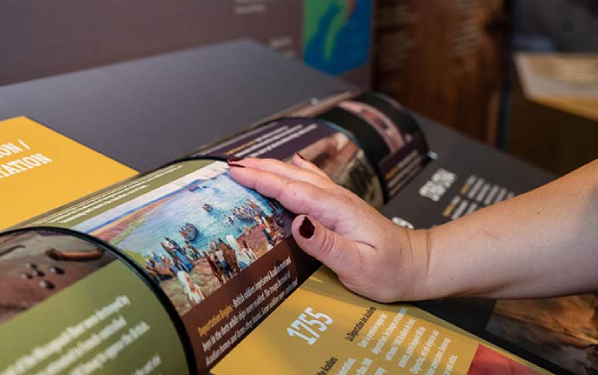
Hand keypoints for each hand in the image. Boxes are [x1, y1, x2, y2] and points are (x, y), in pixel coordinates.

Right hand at [228, 154, 431, 302]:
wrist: (418, 265)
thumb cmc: (389, 270)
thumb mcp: (357, 264)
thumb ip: (326, 244)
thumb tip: (298, 222)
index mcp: (335, 210)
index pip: (290, 189)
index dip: (260, 179)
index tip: (235, 172)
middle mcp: (336, 198)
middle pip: (291, 176)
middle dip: (259, 168)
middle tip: (230, 164)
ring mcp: (339, 199)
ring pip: (299, 175)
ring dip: (272, 167)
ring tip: (247, 163)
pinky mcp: (341, 205)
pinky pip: (310, 181)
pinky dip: (292, 172)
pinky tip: (290, 162)